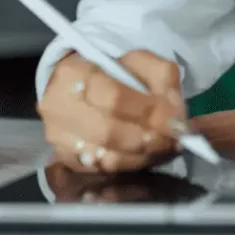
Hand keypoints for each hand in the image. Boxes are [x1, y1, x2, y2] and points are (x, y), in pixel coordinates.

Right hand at [37, 49, 186, 173]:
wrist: (77, 90)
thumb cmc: (110, 74)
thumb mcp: (138, 62)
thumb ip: (162, 77)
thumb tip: (176, 111)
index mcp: (73, 74)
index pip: (114, 97)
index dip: (149, 112)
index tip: (177, 120)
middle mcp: (57, 108)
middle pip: (109, 132)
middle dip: (150, 138)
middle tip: (176, 139)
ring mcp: (58, 139)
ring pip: (107, 158)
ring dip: (144, 156)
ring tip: (167, 147)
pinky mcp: (65, 162)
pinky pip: (103, 172)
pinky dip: (131, 166)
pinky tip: (147, 156)